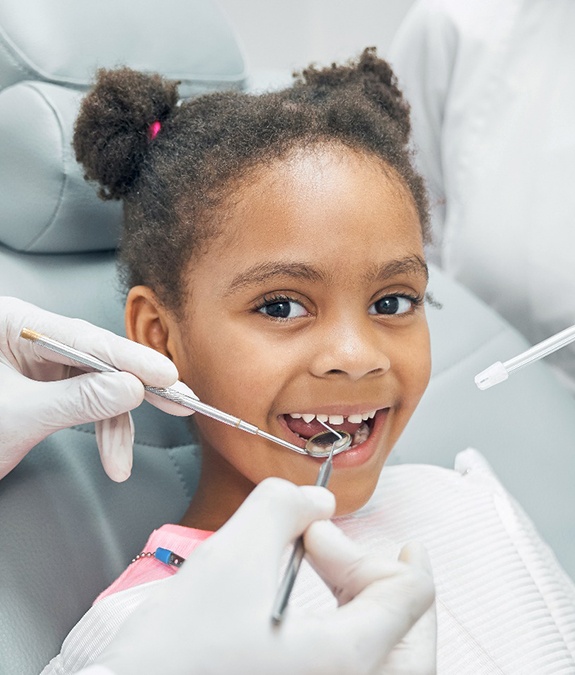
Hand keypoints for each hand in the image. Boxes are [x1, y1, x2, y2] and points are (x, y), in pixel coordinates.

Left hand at [0, 297, 192, 481]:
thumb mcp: (18, 416)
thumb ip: (78, 400)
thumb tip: (132, 389)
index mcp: (13, 323)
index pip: (84, 337)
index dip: (130, 359)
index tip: (166, 376)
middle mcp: (33, 336)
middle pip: (98, 358)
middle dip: (137, 389)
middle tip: (180, 401)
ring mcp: (43, 362)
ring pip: (99, 385)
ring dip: (116, 425)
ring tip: (122, 459)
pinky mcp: (52, 385)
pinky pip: (90, 402)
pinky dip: (104, 430)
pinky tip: (113, 454)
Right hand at [95, 479, 435, 674]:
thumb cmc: (178, 648)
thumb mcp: (232, 556)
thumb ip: (283, 507)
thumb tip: (318, 503)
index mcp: (347, 659)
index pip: (412, 596)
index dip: (381, 550)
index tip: (329, 535)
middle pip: (405, 626)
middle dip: (370, 572)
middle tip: (324, 545)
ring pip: (381, 647)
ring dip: (359, 596)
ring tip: (318, 566)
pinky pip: (351, 658)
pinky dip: (343, 622)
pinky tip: (304, 600)